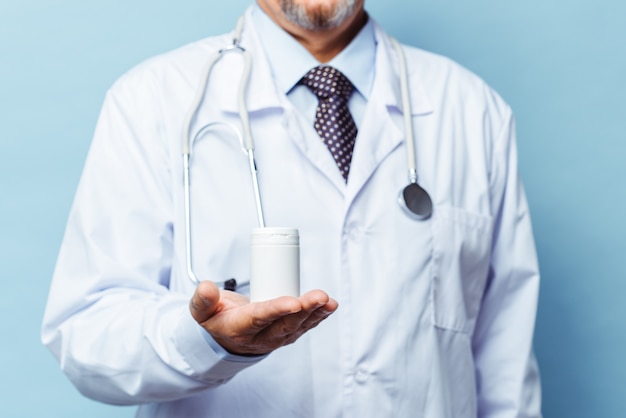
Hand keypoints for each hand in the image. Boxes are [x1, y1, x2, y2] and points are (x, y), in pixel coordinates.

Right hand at [189, 281, 337, 355]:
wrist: (225, 339)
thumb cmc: (216, 319)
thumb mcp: (200, 312)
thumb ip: (202, 300)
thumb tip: (207, 287)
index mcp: (239, 329)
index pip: (260, 318)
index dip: (277, 309)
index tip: (293, 301)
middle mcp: (261, 337)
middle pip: (285, 324)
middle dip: (304, 310)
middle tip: (319, 297)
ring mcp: (276, 337)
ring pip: (298, 326)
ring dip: (315, 313)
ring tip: (328, 301)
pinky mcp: (286, 333)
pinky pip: (304, 326)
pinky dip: (318, 316)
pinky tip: (329, 306)